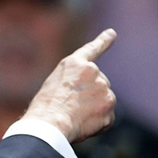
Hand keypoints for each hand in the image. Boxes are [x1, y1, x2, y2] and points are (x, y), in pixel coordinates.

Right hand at [21, 29, 116, 143]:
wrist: (51, 121)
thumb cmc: (45, 107)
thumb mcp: (53, 85)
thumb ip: (74, 83)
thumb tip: (89, 97)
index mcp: (74, 63)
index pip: (92, 50)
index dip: (103, 41)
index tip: (112, 33)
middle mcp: (92, 70)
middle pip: (97, 85)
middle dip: (89, 96)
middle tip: (70, 107)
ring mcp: (103, 87)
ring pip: (103, 100)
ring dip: (93, 110)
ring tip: (75, 116)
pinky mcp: (109, 104)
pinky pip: (106, 117)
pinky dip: (98, 123)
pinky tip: (84, 124)